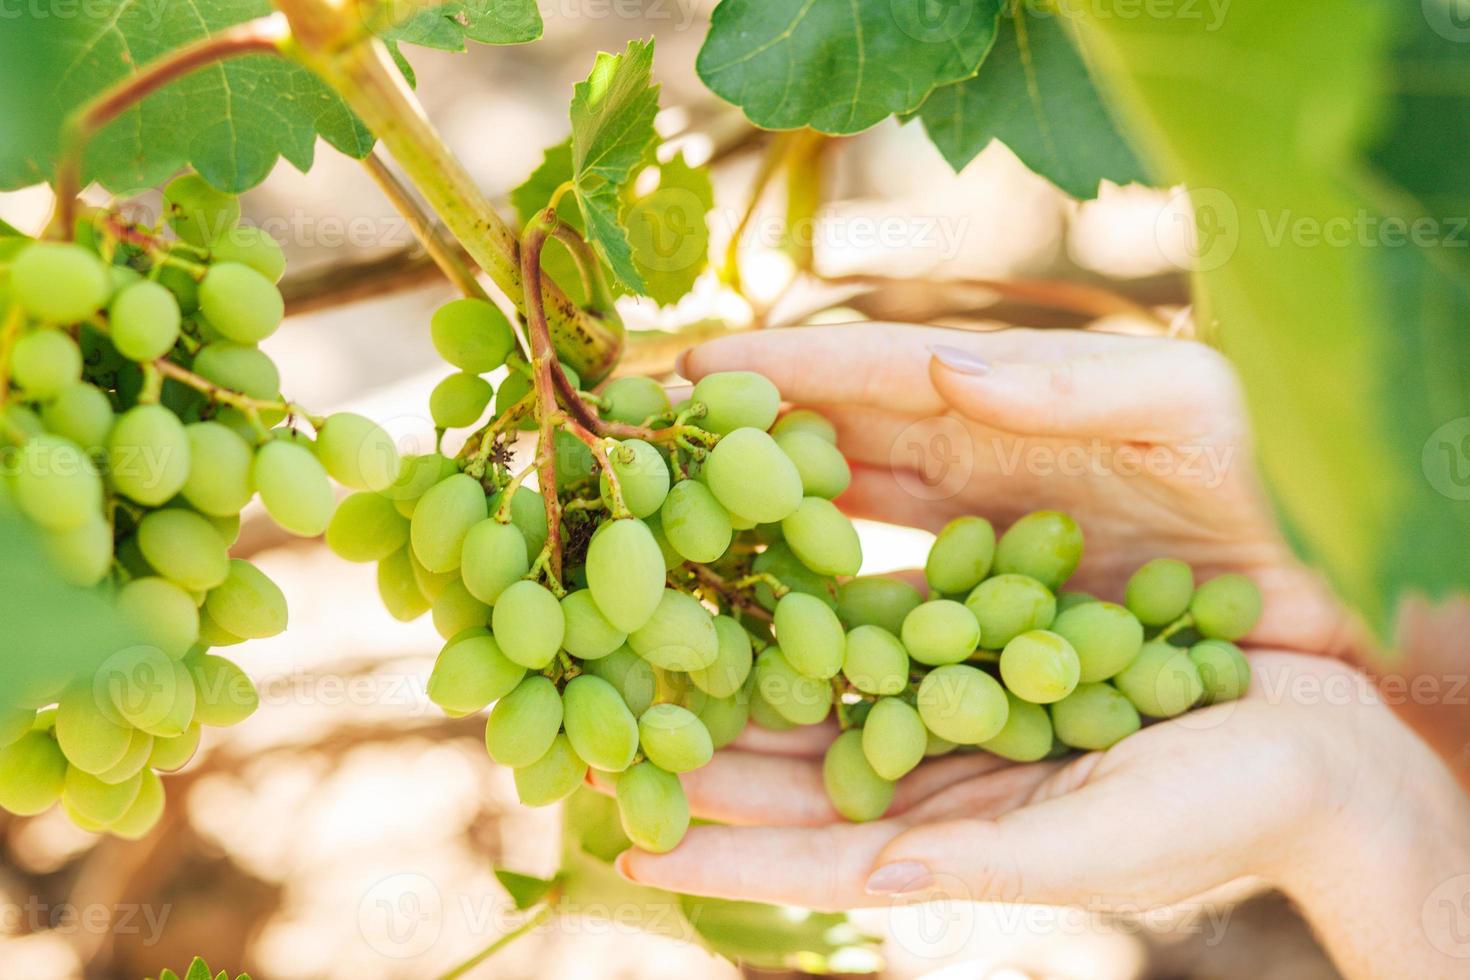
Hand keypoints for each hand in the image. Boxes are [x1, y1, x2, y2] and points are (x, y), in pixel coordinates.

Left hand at [614, 655, 1469, 978]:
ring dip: (737, 664)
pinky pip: (881, 609)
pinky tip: (761, 559)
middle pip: (790, 767)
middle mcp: (935, 772)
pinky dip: (819, 592)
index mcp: (950, 837)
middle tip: (591, 726)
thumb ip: (981, 861)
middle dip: (694, 748)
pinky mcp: (982, 632)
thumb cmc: (1224, 810)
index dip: (719, 858)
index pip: (809, 859)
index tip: (616, 845)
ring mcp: (952, 700)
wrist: (1317, 741)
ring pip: (819, 683)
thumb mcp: (1100, 842)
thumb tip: (879, 882)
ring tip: (644, 634)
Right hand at [679, 324, 1356, 656]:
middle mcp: (972, 472)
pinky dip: (824, 638)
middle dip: (743, 446)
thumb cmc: (1274, 478)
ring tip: (675, 560)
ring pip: (844, 541)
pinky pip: (889, 630)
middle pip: (834, 452)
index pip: (871, 375)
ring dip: (763, 547)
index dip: (780, 367)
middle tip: (647, 454)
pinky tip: (763, 662)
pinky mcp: (991, 631)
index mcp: (1008, 402)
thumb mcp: (1193, 410)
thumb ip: (1076, 383)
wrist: (1328, 595)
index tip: (686, 364)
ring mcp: (974, 553)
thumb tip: (943, 360)